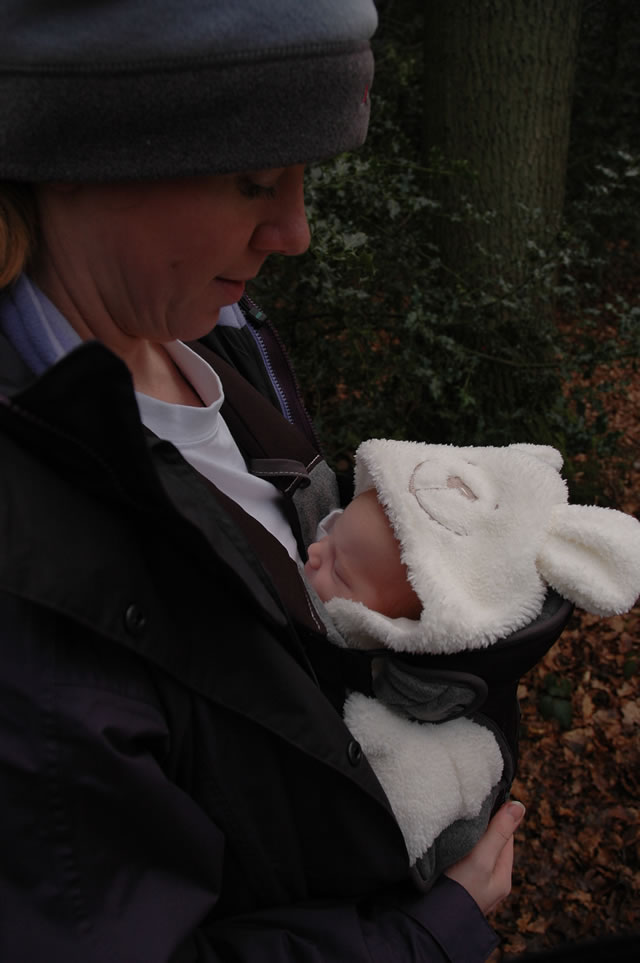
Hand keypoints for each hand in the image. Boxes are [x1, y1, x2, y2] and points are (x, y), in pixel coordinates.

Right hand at [444, 800, 524, 914]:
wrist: (430, 921)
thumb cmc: (459, 891)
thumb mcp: (482, 858)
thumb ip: (498, 832)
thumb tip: (519, 807)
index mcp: (502, 877)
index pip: (506, 837)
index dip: (496, 817)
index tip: (482, 800)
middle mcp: (489, 882)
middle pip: (489, 844)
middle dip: (480, 827)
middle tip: (465, 809)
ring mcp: (472, 885)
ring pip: (474, 852)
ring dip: (466, 838)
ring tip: (453, 823)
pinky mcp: (454, 885)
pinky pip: (459, 860)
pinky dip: (454, 849)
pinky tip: (444, 842)